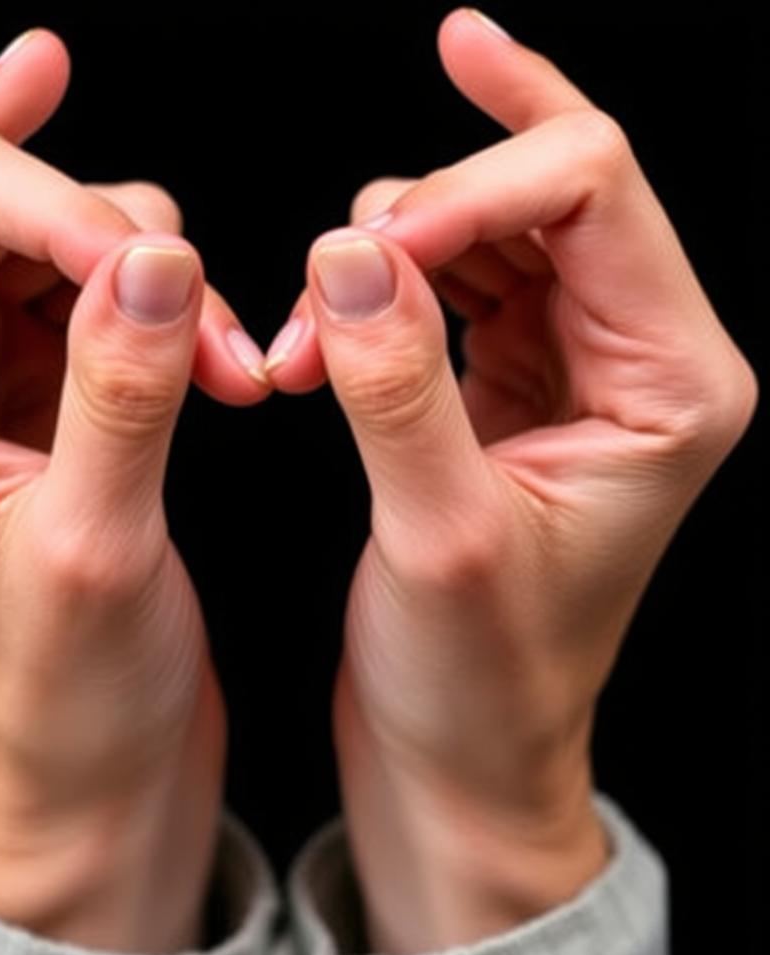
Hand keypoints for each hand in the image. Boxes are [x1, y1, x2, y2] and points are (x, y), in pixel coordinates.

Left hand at [0, 28, 267, 953]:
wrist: (94, 759)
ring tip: (232, 373)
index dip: (65, 204)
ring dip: (167, 280)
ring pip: (68, 238)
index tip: (174, 264)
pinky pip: (106, 292)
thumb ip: (122, 391)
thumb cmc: (71, 688)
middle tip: (219, 333)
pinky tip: (220, 367)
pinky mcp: (43, 390)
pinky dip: (175, 309)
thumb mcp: (96, 545)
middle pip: (2, 201)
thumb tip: (158, 257)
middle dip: (124, 242)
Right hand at [277, 9, 757, 954]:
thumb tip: (344, 254)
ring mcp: (575, 359)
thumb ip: (394, 384)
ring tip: (309, 341)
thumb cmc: (478, 677)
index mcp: (670, 385)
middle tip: (319, 287)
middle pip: (544, 183)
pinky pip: (450, 273)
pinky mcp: (513, 375)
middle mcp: (639, 356)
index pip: (592, 188)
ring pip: (485, 218)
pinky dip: (377, 283)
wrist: (467, 746)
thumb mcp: (438, 538)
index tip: (356, 256)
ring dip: (382, 250)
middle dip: (418, 212)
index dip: (465, 189)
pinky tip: (327, 332)